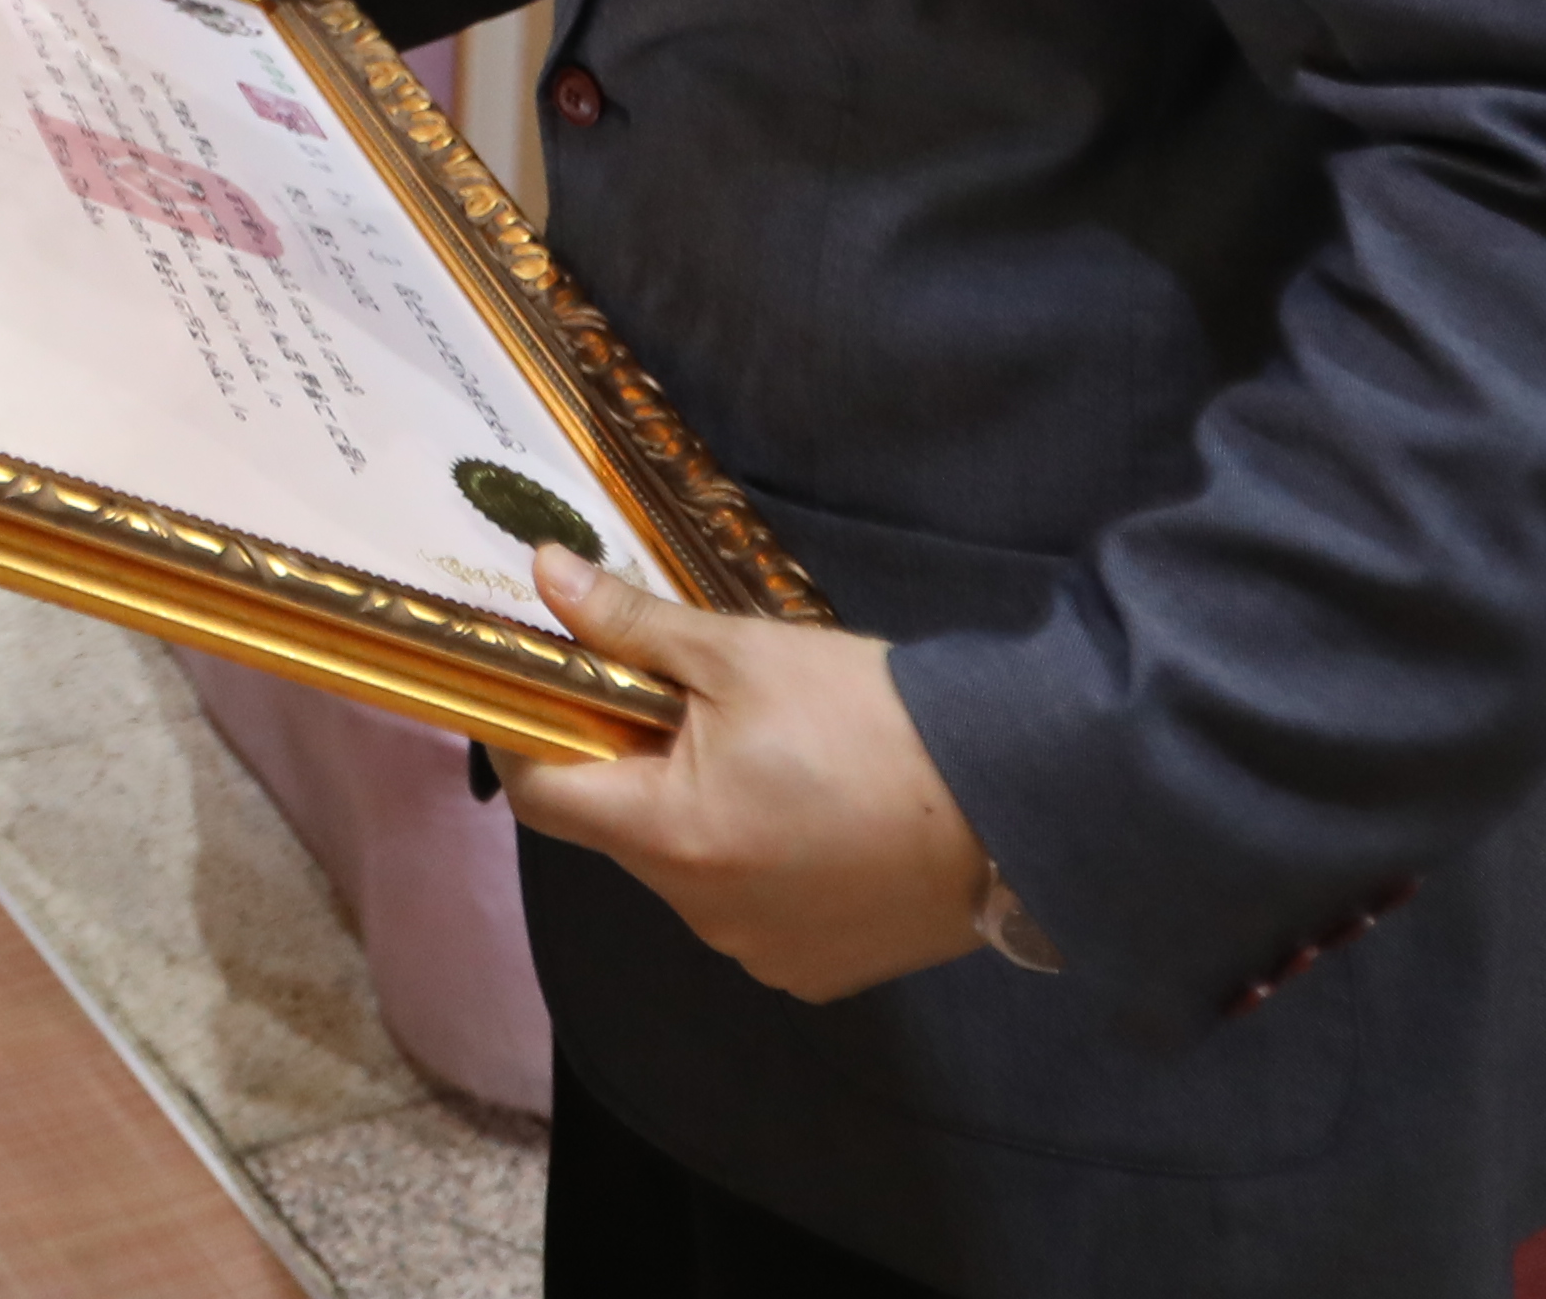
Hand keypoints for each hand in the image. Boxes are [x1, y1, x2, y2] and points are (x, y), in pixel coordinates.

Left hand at [503, 549, 996, 1001]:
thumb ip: (631, 624)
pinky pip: (753, 912)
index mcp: (671, 837)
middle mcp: (702, 914)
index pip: (544, 796)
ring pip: (691, 871)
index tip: (549, 686)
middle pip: (624, 830)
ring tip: (775, 757)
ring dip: (703, 815)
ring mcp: (761, 953)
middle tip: (688, 704)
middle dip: (637, 763)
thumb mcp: (741, 653)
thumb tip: (543, 574)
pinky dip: (761, 864)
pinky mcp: (817, 972)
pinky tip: (819, 818)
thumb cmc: (871, 717)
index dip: (529, 734)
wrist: (1016, 798)